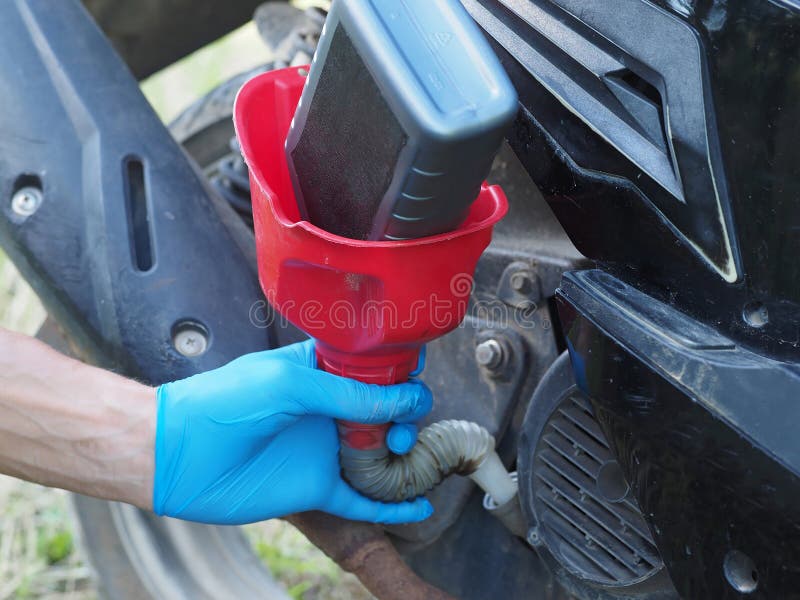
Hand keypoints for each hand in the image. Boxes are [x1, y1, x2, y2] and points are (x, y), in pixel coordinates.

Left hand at [153, 339, 432, 524]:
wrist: (179, 454)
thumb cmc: (225, 403)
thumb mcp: (289, 384)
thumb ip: (348, 393)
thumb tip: (406, 400)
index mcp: (321, 372)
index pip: (373, 367)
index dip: (399, 369)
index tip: (415, 372)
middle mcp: (329, 410)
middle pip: (386, 411)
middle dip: (406, 415)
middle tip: (403, 425)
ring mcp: (325, 450)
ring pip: (381, 455)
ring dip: (404, 456)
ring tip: (404, 454)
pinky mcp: (317, 489)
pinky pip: (363, 500)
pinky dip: (392, 507)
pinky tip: (420, 508)